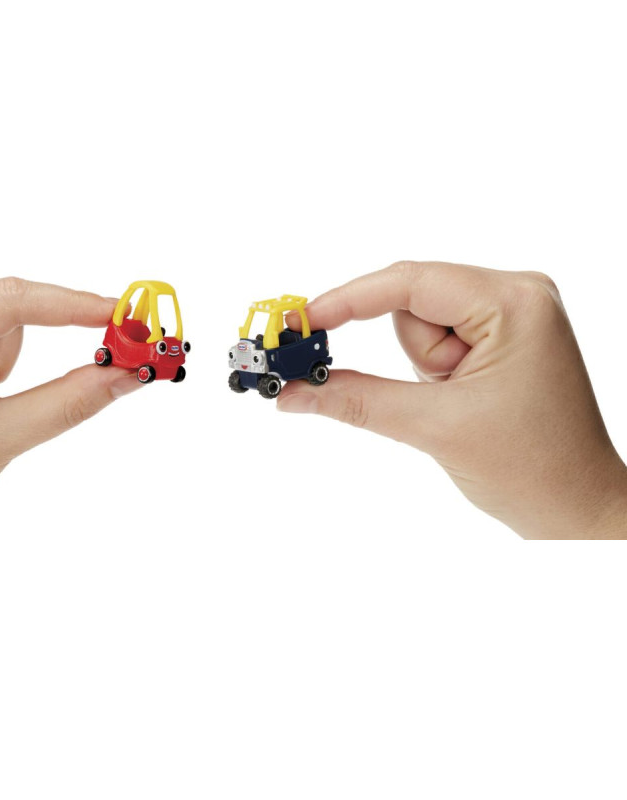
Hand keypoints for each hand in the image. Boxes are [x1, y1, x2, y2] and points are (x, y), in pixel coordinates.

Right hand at [278, 261, 626, 538]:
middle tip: (428, 399)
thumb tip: (293, 390)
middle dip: (413, 359)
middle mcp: (517, 295)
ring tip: (459, 405)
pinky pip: (437, 340)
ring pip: (421, 326)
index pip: (410, 282)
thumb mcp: (432, 427)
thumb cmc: (531, 470)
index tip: (301, 324)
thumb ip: (354, 400)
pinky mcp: (501, 336)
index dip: (347, 300)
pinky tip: (462, 400)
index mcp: (514, 303)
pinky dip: (431, 372)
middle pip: (414, 305)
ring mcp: (511, 314)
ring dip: (423, 371)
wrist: (575, 508)